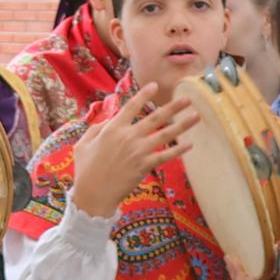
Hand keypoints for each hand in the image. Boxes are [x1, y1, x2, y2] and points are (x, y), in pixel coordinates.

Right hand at [69, 82, 202, 218]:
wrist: (94, 194)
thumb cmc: (85, 170)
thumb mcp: (83, 144)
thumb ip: (96, 129)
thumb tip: (108, 121)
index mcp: (113, 129)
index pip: (131, 106)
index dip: (144, 94)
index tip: (155, 85)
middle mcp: (128, 136)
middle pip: (156, 117)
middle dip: (174, 107)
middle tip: (188, 98)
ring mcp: (138, 151)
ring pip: (165, 133)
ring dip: (183, 124)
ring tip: (196, 115)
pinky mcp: (145, 165)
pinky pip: (166, 155)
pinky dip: (179, 150)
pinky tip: (190, 144)